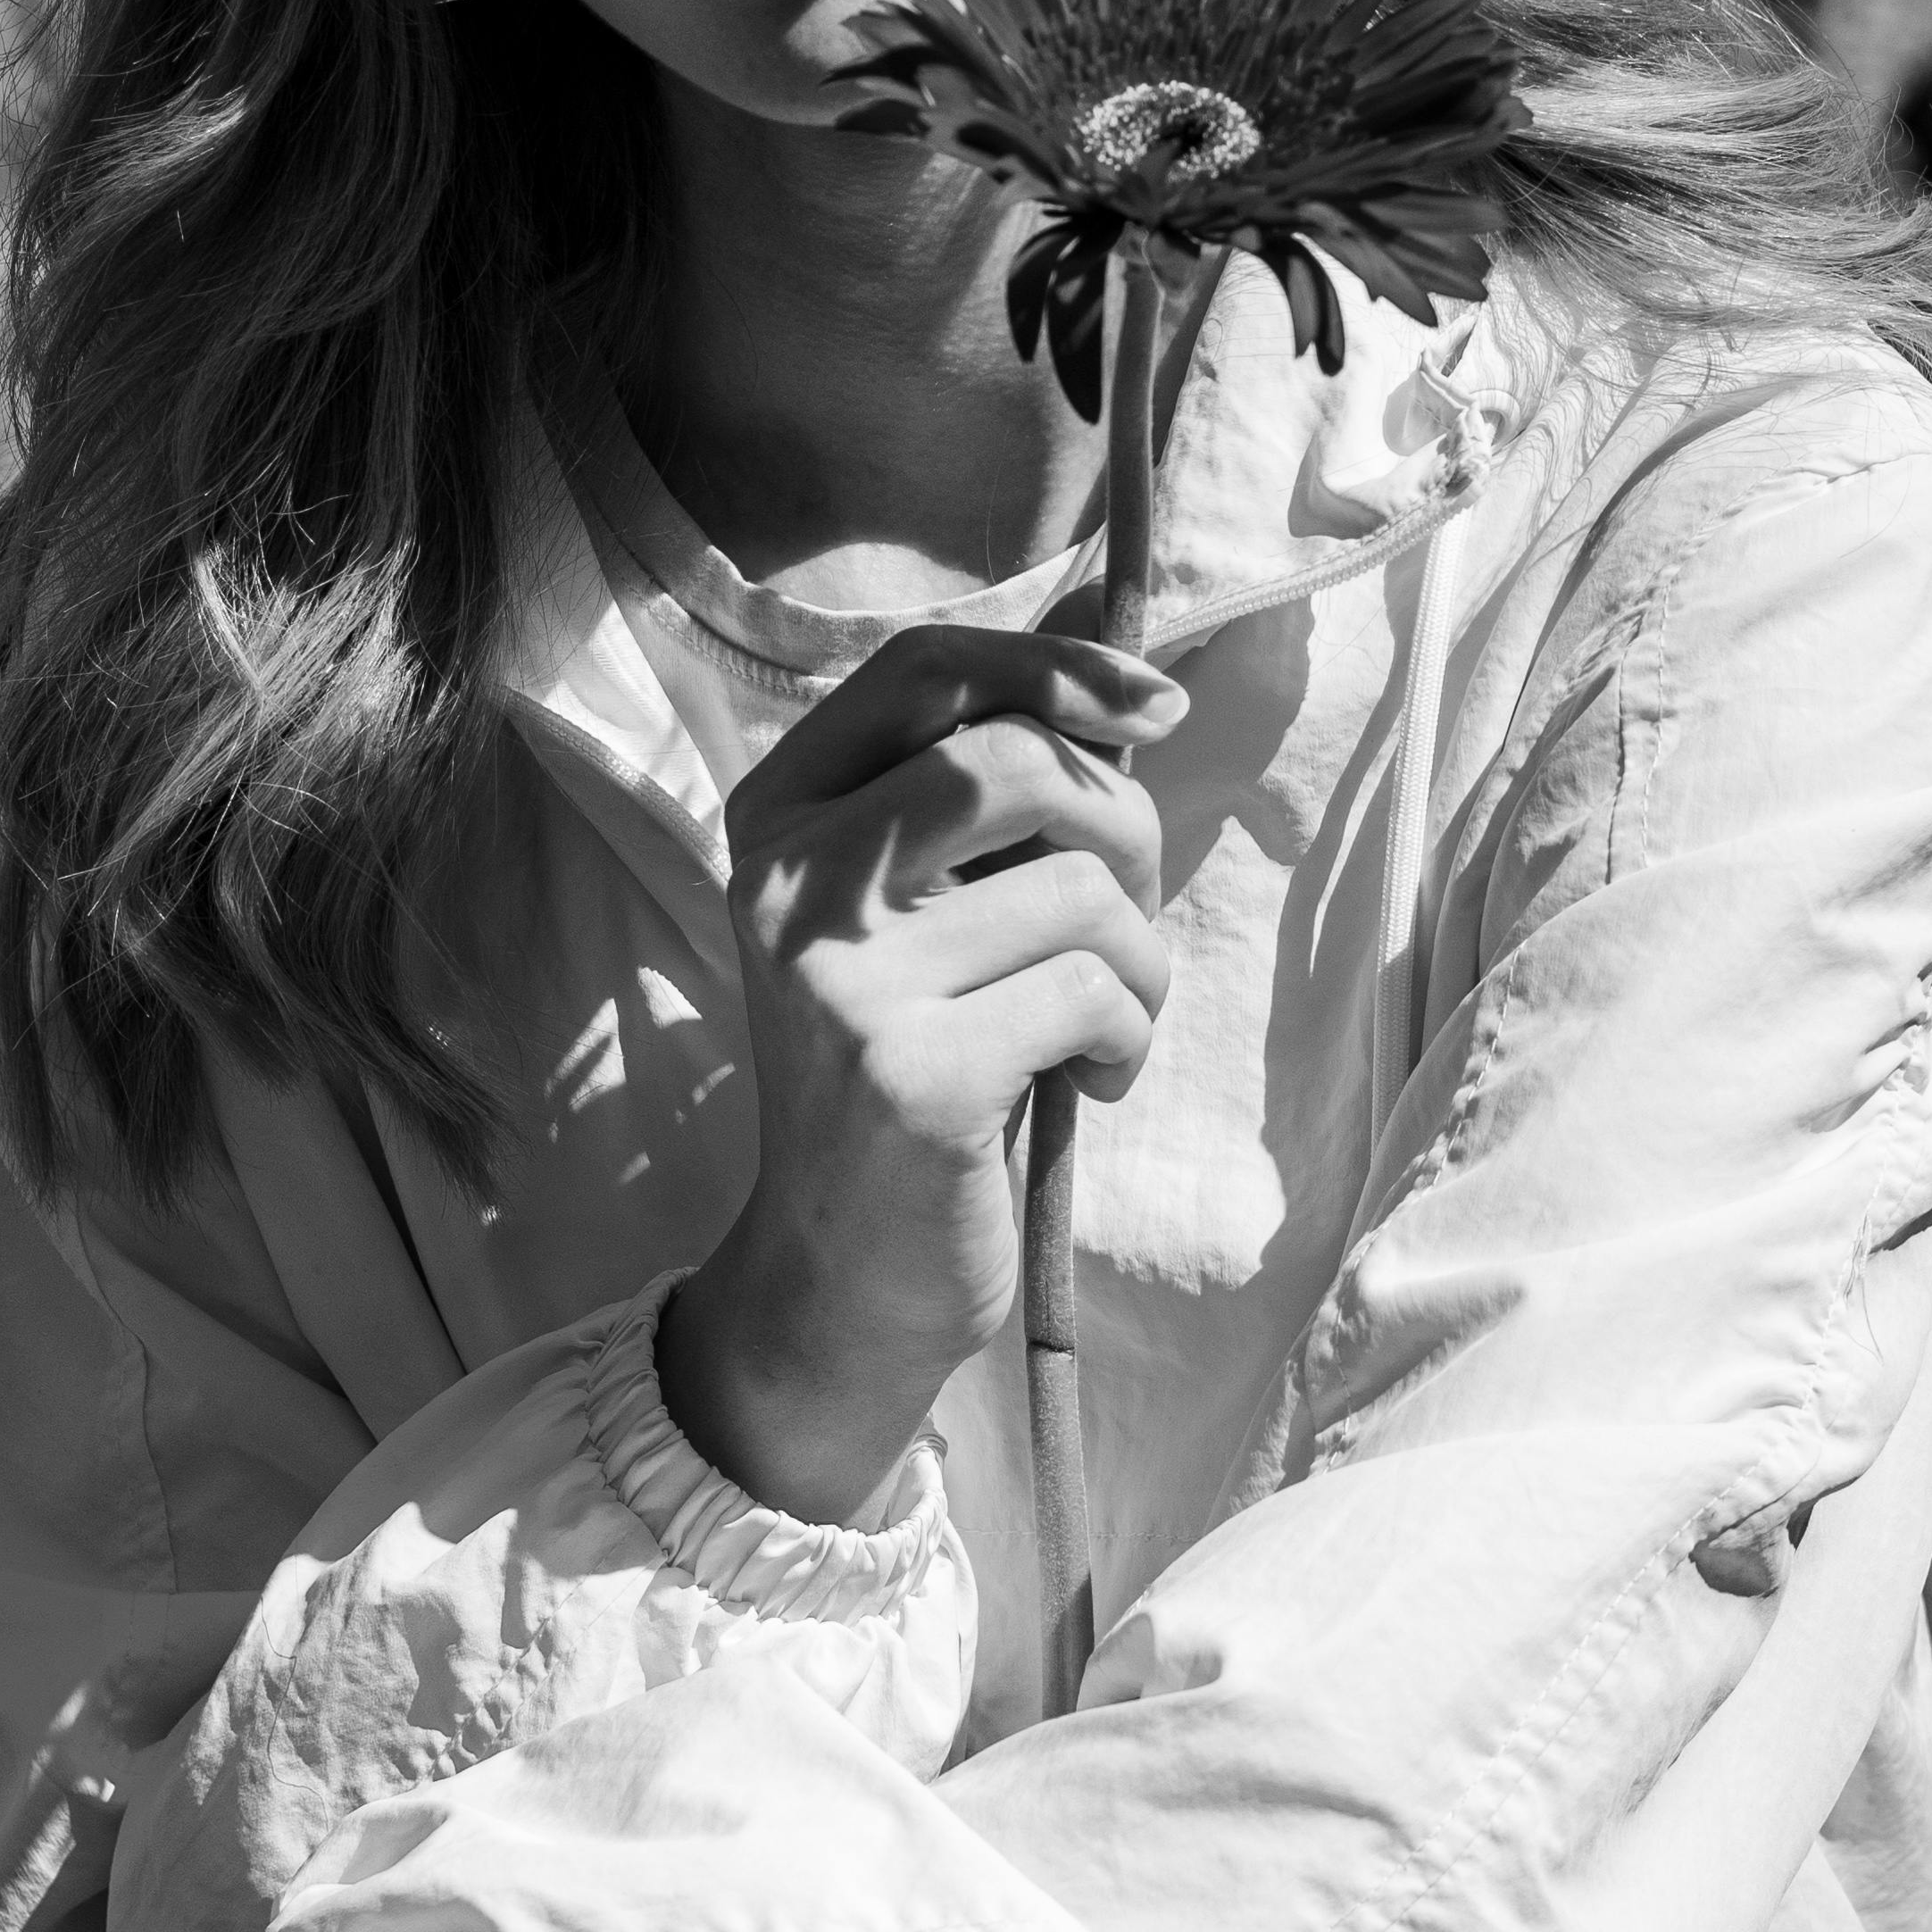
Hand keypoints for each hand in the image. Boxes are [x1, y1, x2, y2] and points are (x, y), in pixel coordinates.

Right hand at [666, 621, 1184, 1518]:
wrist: (842, 1274)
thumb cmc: (913, 1064)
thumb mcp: (915, 909)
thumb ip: (977, 793)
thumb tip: (1120, 657)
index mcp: (777, 817)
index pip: (922, 671)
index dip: (1055, 666)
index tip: (1154, 705)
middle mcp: (787, 883)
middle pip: (1016, 760)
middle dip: (1124, 827)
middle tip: (1128, 914)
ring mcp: (841, 980)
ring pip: (1080, 888)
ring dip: (1140, 961)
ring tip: (1103, 1022)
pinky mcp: (914, 1075)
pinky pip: (1096, 995)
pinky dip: (1129, 1037)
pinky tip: (1088, 1083)